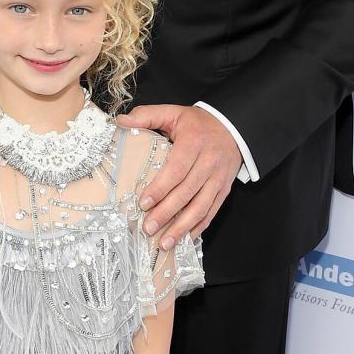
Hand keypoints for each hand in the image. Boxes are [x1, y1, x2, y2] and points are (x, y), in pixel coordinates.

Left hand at [119, 104, 241, 245]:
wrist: (233, 126)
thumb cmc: (198, 123)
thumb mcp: (173, 112)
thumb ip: (147, 115)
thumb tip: (121, 121)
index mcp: (193, 142)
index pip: (176, 169)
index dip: (160, 188)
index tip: (143, 203)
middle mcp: (209, 162)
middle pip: (187, 192)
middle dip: (166, 213)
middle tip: (148, 227)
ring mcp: (219, 178)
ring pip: (201, 207)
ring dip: (182, 227)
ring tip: (165, 242)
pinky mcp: (224, 189)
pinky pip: (211, 212)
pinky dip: (198, 227)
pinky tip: (185, 238)